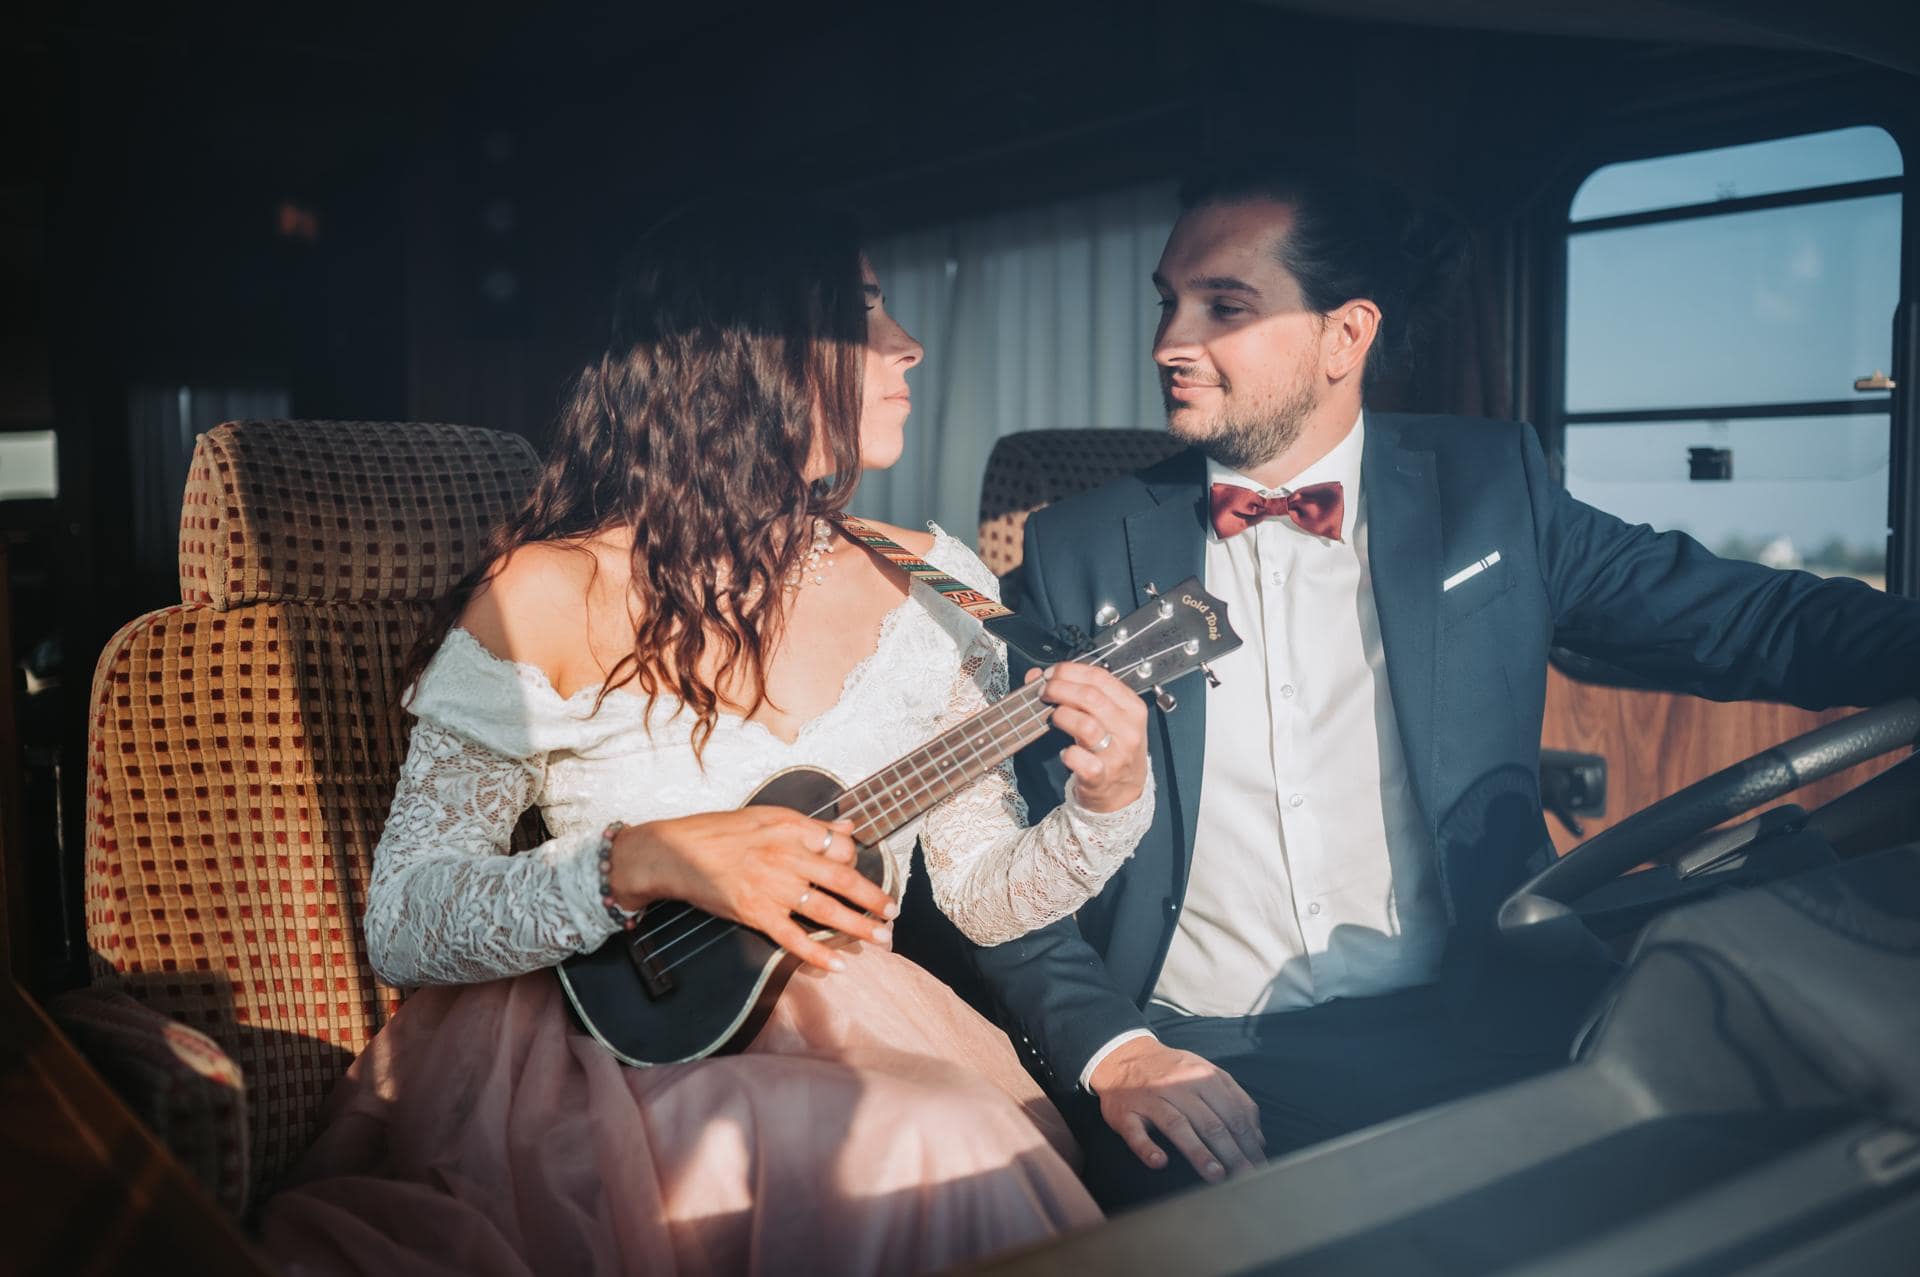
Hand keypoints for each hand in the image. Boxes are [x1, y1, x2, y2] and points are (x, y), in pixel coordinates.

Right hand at [608, 809, 897, 972]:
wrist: (674, 853)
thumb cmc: (719, 832)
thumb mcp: (767, 816)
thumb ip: (810, 825)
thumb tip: (848, 827)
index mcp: (790, 828)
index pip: (840, 846)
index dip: (855, 861)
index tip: (861, 871)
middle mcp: (785, 856)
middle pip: (843, 880)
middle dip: (874, 899)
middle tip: (894, 913)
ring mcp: (771, 887)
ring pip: (826, 910)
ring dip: (859, 927)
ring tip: (882, 938)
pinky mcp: (755, 913)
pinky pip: (793, 938)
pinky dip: (818, 953)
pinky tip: (838, 964)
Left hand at [1024, 663, 1148, 812]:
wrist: (1123, 793)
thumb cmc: (1113, 750)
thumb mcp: (1106, 718)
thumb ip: (1077, 692)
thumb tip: (1037, 675)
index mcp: (1132, 708)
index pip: (1100, 677)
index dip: (1069, 671)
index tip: (1051, 674)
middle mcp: (1128, 729)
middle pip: (1090, 697)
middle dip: (1060, 688)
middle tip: (1044, 692)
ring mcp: (1117, 754)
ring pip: (1086, 725)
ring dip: (1062, 716)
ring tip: (1053, 717)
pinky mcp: (1102, 777)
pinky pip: (1082, 760)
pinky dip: (1068, 754)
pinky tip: (1065, 753)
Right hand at [1089, 1037, 1265, 1182]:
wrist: (1122, 1055)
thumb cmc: (1171, 1071)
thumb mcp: (1205, 1073)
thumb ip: (1234, 1099)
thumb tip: (1258, 1138)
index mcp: (1202, 1076)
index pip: (1233, 1112)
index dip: (1249, 1141)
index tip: (1260, 1165)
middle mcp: (1178, 1085)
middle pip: (1210, 1122)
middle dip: (1232, 1153)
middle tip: (1246, 1178)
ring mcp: (1150, 1099)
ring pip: (1178, 1125)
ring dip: (1198, 1152)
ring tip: (1216, 1175)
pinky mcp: (1125, 1112)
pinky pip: (1136, 1132)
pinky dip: (1147, 1148)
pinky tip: (1160, 1162)